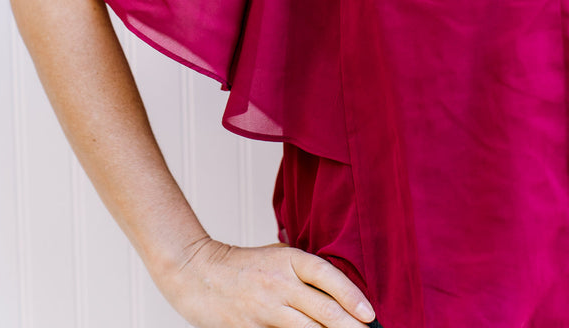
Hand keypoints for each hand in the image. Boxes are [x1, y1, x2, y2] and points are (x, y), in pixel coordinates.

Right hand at [163, 237, 375, 327]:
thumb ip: (302, 270)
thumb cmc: (242, 265)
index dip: (351, 295)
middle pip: (323, 310)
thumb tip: (337, 290)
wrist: (199, 273)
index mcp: (288, 259)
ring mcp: (267, 309)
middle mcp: (280, 283)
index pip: (327, 276)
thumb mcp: (275, 255)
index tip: (369, 313)